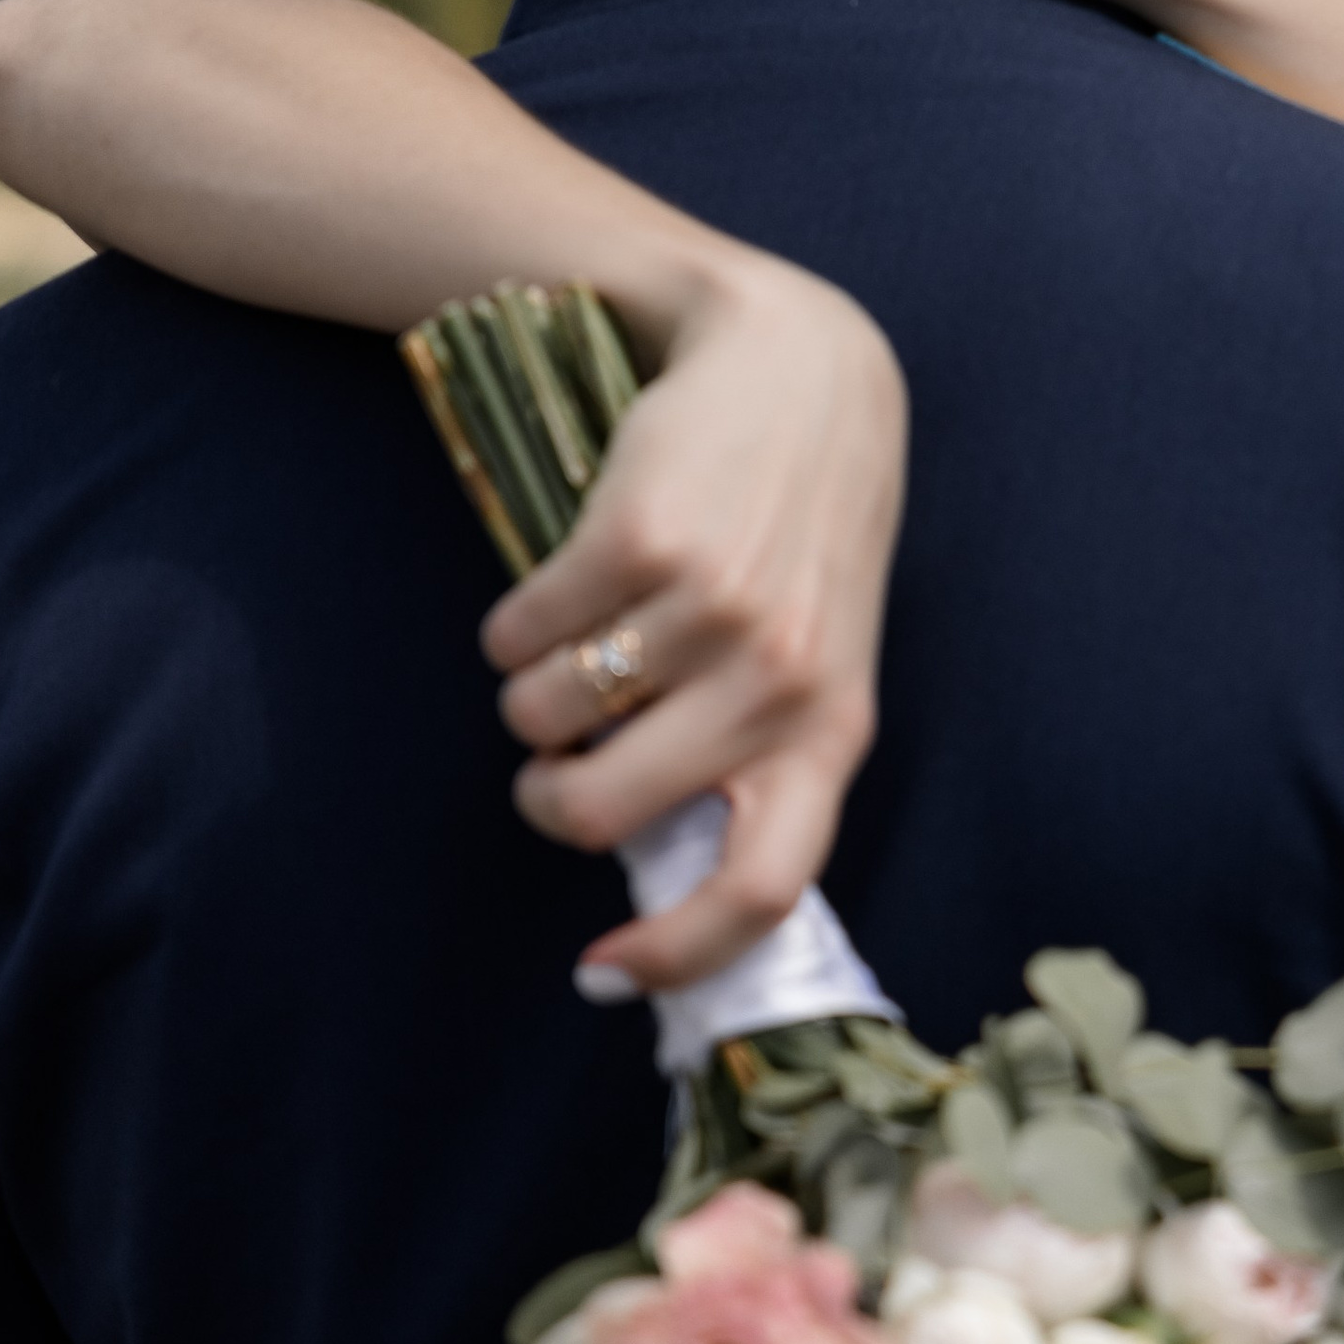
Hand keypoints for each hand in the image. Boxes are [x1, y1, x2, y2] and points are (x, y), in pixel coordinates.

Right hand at [480, 248, 907, 995]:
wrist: (803, 368)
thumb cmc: (800, 536)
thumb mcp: (820, 654)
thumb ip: (761, 756)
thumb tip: (658, 885)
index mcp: (832, 732)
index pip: (763, 889)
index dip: (677, 953)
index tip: (603, 974)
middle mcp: (781, 682)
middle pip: (602, 813)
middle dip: (546, 797)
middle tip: (550, 762)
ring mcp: (714, 611)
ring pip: (541, 719)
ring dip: (527, 695)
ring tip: (573, 641)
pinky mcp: (640, 543)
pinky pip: (517, 634)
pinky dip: (511, 625)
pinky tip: (559, 584)